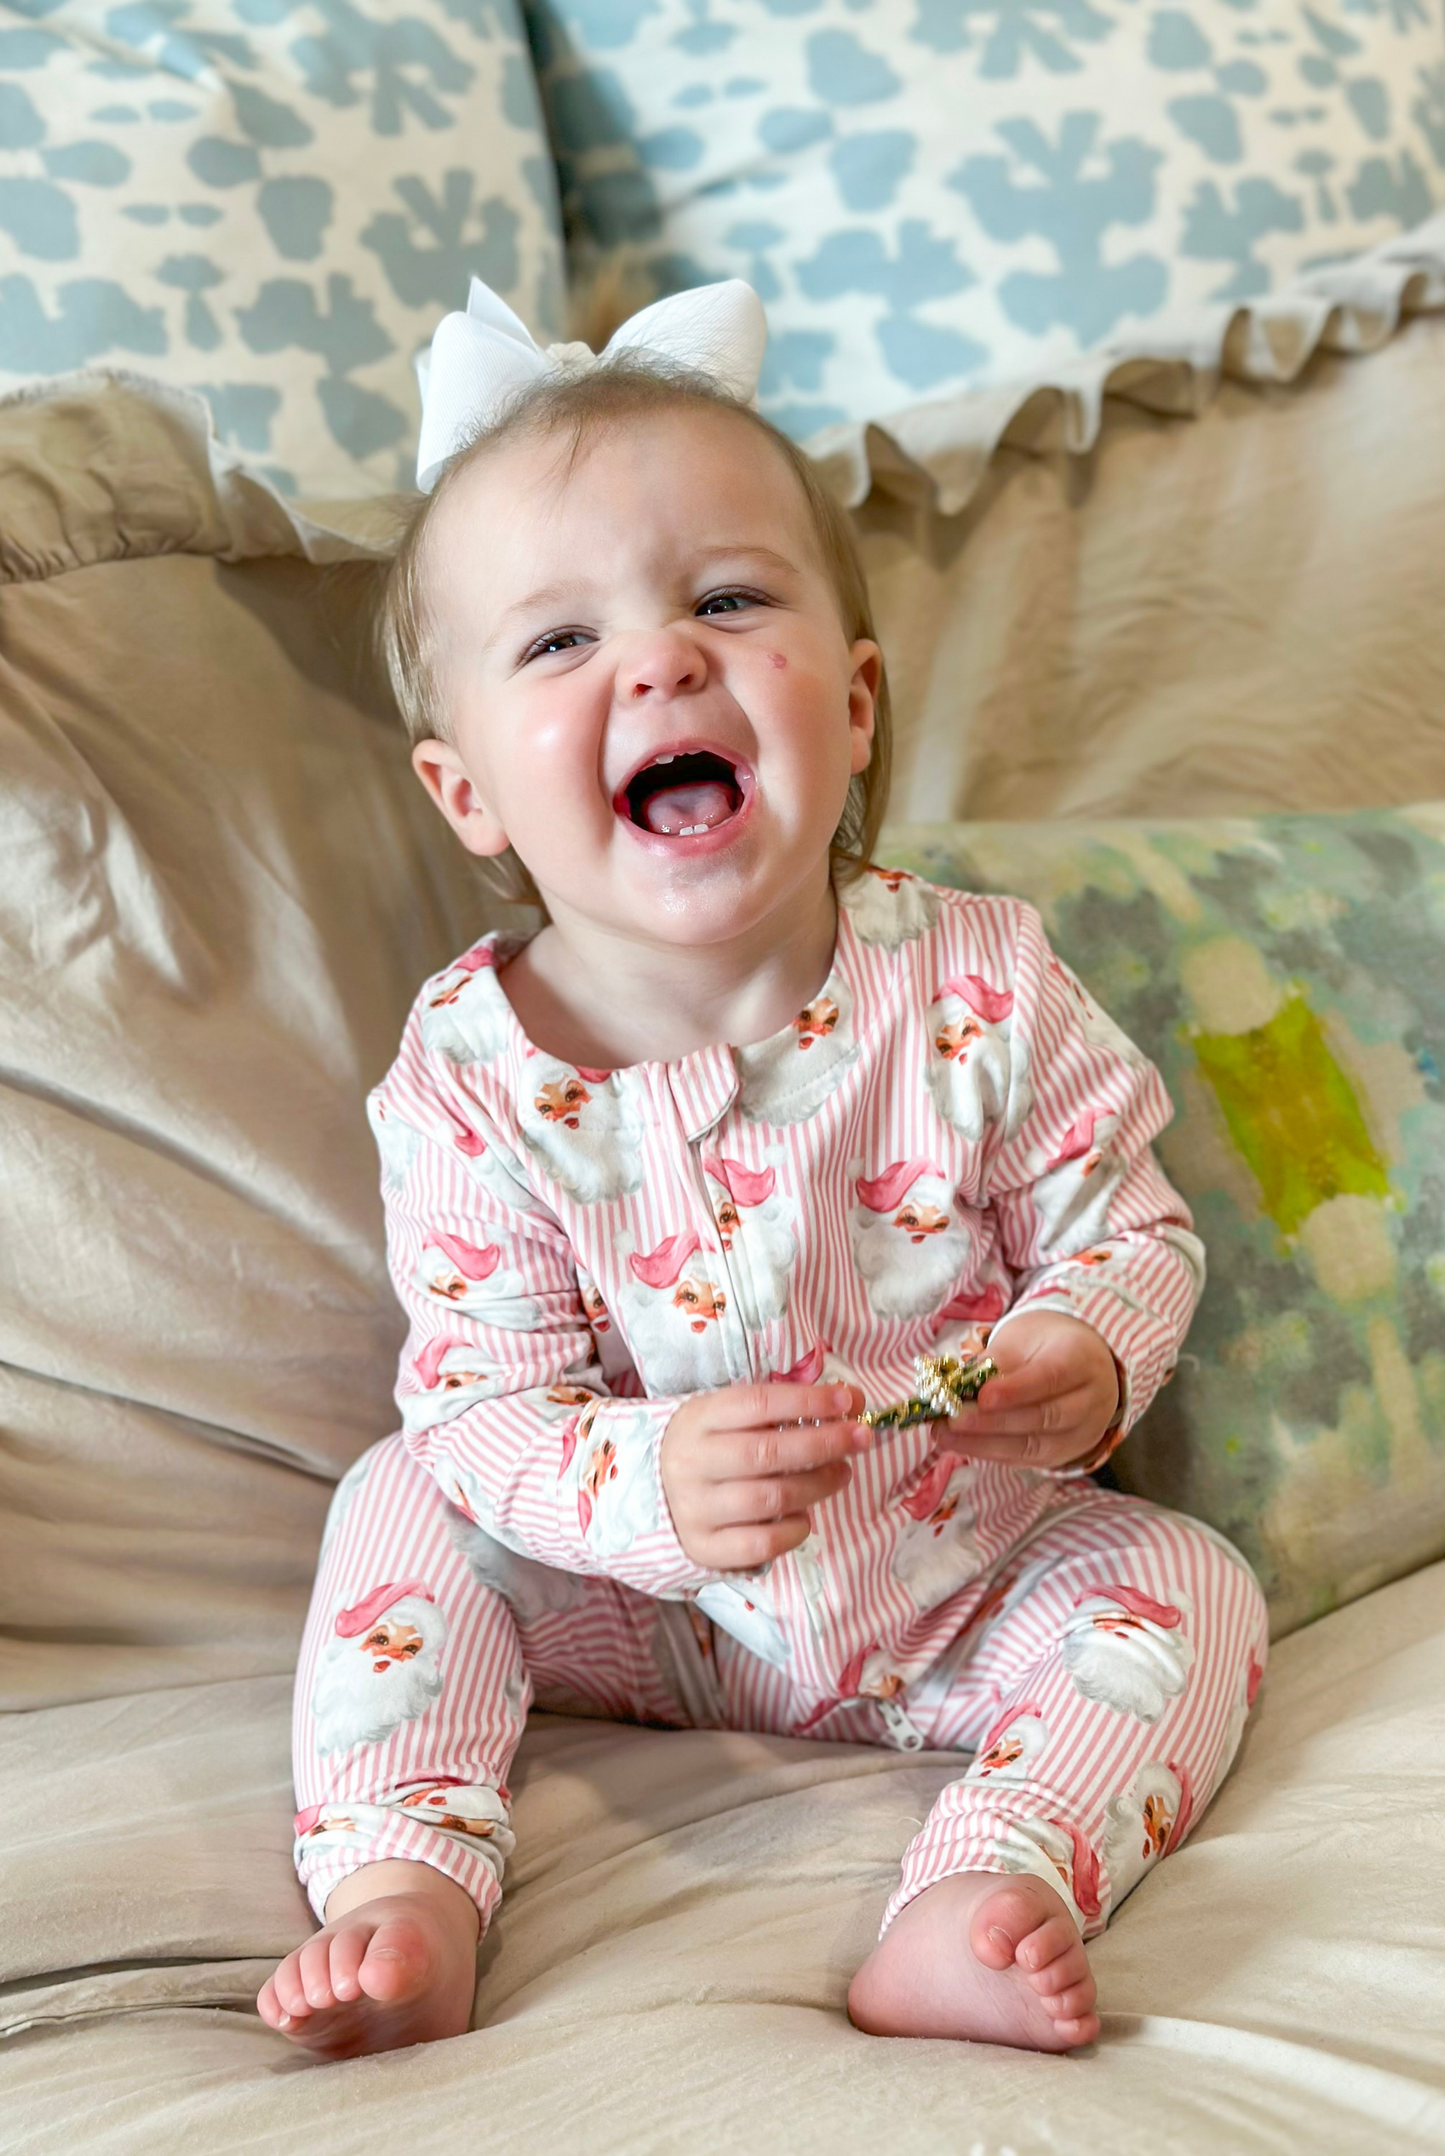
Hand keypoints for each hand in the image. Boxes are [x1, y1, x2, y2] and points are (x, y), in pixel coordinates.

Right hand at [661, 1381, 870, 1570]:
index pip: (758, 1404)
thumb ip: (779, 1410)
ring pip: (770, 1498)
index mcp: (698, 1418)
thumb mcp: (726, 1417)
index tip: (849, 1401)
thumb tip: (849, 1403)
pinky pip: (762, 1544)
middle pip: (768, 1452)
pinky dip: (794, 1530)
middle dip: (825, 1443)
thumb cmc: (708, 1446)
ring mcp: (695, 1508)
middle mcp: (692, 1462)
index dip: (808, 1401)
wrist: (651, 1491)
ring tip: (841, 1473)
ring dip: (818, 1485)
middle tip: (860, 1438)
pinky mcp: (704, 1548)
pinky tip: (805, 1517)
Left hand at [942, 1312, 1119, 1471]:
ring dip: (986, 1443)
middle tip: (953, 1420)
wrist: (1080, 1364)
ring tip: (946, 1435)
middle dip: (994, 1422)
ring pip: (1036, 1445)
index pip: (1052, 1377)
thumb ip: (994, 1362)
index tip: (982, 1397)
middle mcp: (1091, 1398)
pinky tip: (962, 1445)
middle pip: (1045, 1416)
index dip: (1017, 1390)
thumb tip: (956, 1386)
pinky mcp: (1064, 1453)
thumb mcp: (1023, 1339)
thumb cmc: (1045, 1346)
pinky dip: (992, 1453)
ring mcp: (1082, 1431)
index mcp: (1082, 1358)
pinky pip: (1028, 1459)